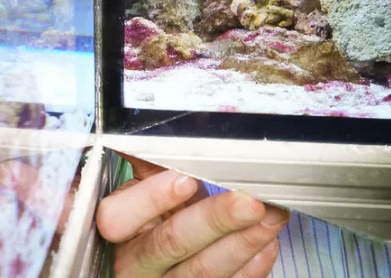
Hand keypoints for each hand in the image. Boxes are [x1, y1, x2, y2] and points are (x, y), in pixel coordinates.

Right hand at [96, 156, 287, 277]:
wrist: (166, 260)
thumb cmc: (157, 217)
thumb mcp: (145, 189)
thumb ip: (149, 163)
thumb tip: (153, 127)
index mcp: (120, 230)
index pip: (118, 218)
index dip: (151, 199)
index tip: (185, 179)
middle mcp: (138, 262)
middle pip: (171, 243)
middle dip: (215, 219)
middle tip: (250, 201)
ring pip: (205, 269)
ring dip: (244, 241)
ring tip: (272, 216)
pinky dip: (252, 266)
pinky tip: (267, 243)